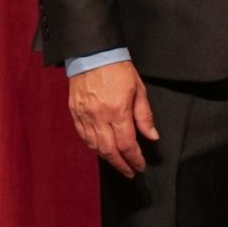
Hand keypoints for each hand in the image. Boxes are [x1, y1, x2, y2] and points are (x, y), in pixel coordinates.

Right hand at [69, 60, 159, 175]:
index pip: (127, 144)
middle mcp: (99, 117)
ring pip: (95, 146)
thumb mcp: (139, 89)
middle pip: (109, 150)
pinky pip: (83, 136)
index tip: (140, 166)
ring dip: (107, 158)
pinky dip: (93, 147)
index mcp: (118, 111)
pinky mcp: (75, 113)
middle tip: (130, 172)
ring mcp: (85, 116)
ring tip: (118, 163)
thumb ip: (144, 115)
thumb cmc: (119, 69)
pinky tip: (100, 150)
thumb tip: (152, 136)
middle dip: (121, 165)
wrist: (92, 54)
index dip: (134, 158)